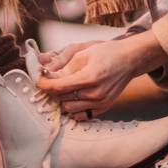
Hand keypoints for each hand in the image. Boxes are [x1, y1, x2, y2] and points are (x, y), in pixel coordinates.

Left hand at [36, 32, 160, 114]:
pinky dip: (74, 107)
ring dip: (62, 99)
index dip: (44, 84)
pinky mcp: (104, 108)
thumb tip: (46, 73)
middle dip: (52, 89)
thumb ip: (64, 66)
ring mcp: (100, 103)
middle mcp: (95, 94)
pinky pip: (81, 115)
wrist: (130, 60)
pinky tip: (74, 96)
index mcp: (89, 78)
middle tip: (50, 79)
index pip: (58, 87)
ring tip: (64, 86)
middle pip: (62, 98)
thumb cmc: (107, 53)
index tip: (37, 79)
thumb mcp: (84, 53)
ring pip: (69, 108)